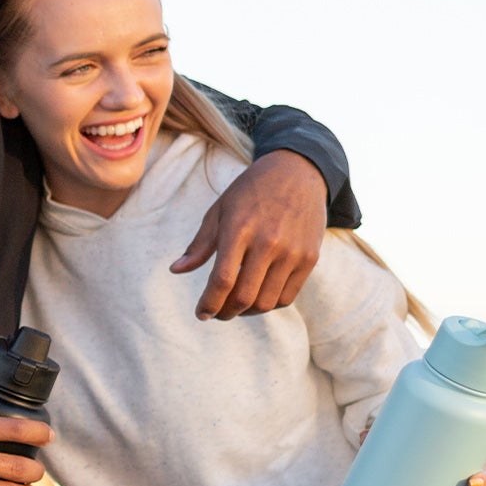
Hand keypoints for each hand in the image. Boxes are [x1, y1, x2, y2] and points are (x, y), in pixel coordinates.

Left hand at [169, 149, 327, 319]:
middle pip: (244, 297)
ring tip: (236, 305)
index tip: (201, 313)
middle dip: (225, 312)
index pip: (222, 280)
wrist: (298, 172)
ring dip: (247, 312)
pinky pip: (287, 297)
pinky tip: (257, 297)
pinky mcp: (310, 258)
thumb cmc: (251, 191)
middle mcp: (268, 242)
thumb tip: (176, 270)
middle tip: (217, 312)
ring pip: (266, 302)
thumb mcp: (220, 210)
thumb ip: (199, 244)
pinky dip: (268, 305)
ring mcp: (292, 252)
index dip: (209, 303)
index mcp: (240, 229)